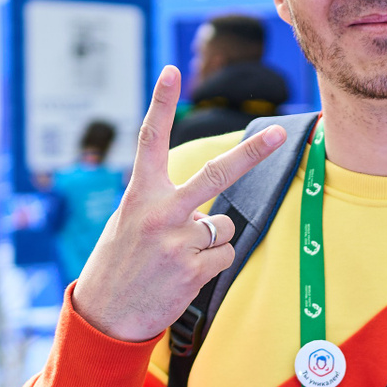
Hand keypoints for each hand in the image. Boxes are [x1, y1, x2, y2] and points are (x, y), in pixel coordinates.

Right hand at [69, 67, 285, 341]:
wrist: (106, 314)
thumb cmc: (119, 263)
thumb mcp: (128, 221)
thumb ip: (161, 203)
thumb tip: (205, 205)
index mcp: (139, 194)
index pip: (150, 139)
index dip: (161, 103)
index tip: (171, 71)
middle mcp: (160, 211)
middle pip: (216, 174)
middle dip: (252, 153)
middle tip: (280, 133)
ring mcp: (178, 240)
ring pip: (225, 226)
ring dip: (211, 241)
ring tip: (179, 257)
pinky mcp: (194, 269)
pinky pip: (224, 254)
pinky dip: (212, 263)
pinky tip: (184, 275)